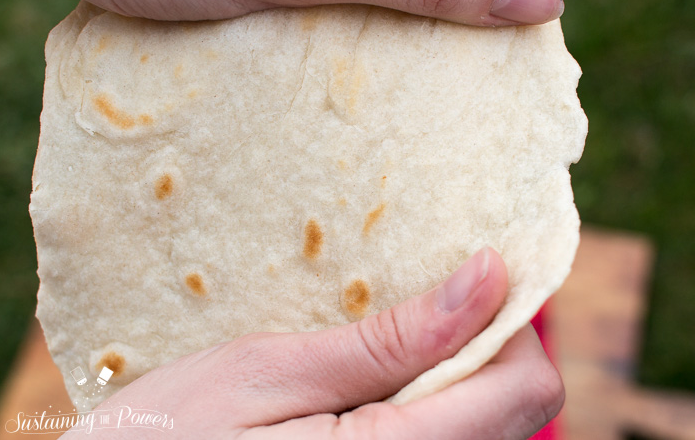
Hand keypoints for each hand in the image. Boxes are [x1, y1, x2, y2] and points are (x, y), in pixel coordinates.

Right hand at [61, 248, 563, 438]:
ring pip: (489, 421)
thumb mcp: (269, 371)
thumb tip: (487, 278)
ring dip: (458, 366)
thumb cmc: (169, 435)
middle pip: (520, 406)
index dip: (510, 321)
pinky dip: (432, 394)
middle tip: (421, 298)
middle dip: (486, 341)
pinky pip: (450, 434)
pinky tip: (376, 376)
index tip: (468, 271)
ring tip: (387, 337)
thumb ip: (388, 341)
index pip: (525, 387)